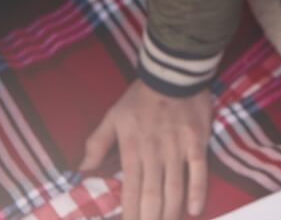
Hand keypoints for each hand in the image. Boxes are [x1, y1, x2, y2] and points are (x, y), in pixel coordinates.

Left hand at [81, 80, 211, 219]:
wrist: (172, 74)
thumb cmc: (140, 98)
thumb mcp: (113, 117)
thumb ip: (97, 144)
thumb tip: (81, 169)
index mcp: (132, 149)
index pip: (130, 191)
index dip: (130, 214)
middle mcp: (155, 153)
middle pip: (152, 196)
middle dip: (150, 219)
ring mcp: (178, 149)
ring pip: (175, 188)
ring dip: (170, 212)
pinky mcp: (197, 142)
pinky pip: (199, 171)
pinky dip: (198, 191)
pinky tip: (194, 210)